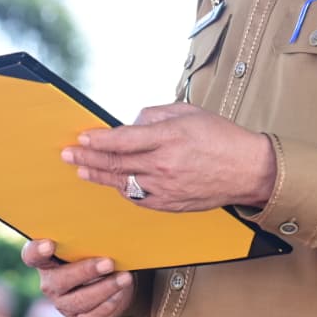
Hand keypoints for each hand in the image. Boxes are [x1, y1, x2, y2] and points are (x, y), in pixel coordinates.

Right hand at [21, 239, 134, 316]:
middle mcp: (50, 283)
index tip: (50, 244)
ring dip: (105, 288)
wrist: (108, 279)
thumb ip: (88, 238)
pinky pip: (92, 316)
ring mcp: (63, 304)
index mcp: (47, 260)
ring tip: (124, 278)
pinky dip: (108, 304)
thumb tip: (105, 230)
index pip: (32, 255)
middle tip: (109, 263)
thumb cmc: (94, 253)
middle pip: (59, 281)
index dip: (37, 251)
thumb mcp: (88, 243)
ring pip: (79, 300)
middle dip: (86, 271)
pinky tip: (120, 293)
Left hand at [61, 102, 275, 211]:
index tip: (81, 137)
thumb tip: (130, 123)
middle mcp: (163, 164)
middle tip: (68, 155)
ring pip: (123, 183)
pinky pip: (138, 198)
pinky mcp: (170, 204)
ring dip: (98, 176)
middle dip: (87, 158)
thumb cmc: (221, 137)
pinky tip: (112, 184)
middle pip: (116, 163)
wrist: (248, 170)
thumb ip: (155, 115)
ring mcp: (166, 188)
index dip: (98, 139)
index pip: (122, 139)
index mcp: (168, 138)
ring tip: (80, 170)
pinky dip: (122, 190)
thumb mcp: (189, 112)